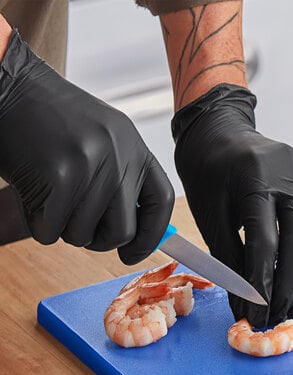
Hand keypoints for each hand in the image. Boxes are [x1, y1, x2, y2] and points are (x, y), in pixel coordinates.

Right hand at [0, 30, 173, 264]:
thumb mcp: (102, 140)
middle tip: (79, 228)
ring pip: (83, 235)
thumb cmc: (51, 121)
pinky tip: (33, 196)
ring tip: (51, 198)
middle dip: (99, 241)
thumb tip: (135, 234)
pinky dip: (38, 223)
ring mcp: (91, 165)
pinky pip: (52, 231)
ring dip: (64, 229)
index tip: (133, 253)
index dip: (150, 236)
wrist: (7, 88)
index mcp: (135, 147)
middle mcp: (119, 155)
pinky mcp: (59, 176)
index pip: (162, 202)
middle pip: (123, 231)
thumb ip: (121, 180)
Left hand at [172, 84, 292, 327]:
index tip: (255, 315)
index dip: (261, 284)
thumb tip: (246, 308)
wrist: (223, 133)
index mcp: (254, 179)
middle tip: (277, 316)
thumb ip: (229, 261)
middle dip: (290, 286)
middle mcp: (290, 176)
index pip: (265, 242)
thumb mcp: (210, 216)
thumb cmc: (209, 175)